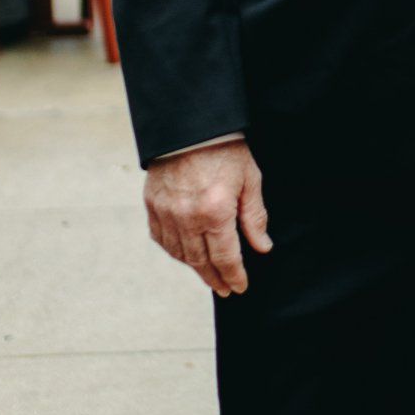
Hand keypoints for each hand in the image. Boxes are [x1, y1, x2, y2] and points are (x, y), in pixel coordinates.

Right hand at [144, 139, 272, 296]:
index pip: (225, 257)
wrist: (190, 125)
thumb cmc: (225, 150)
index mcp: (215, 212)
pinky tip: (184, 254)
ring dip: (195, 268)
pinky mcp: (152, 204)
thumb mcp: (250, 180)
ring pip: (179, 254)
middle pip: (201, 261)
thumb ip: (254, 217)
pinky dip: (173, 251)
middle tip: (225, 289)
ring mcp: (166, 212)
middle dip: (215, 278)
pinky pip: (161, 238)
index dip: (234, 276)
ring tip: (208, 275)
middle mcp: (187, 218)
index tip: (240, 287)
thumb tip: (262, 247)